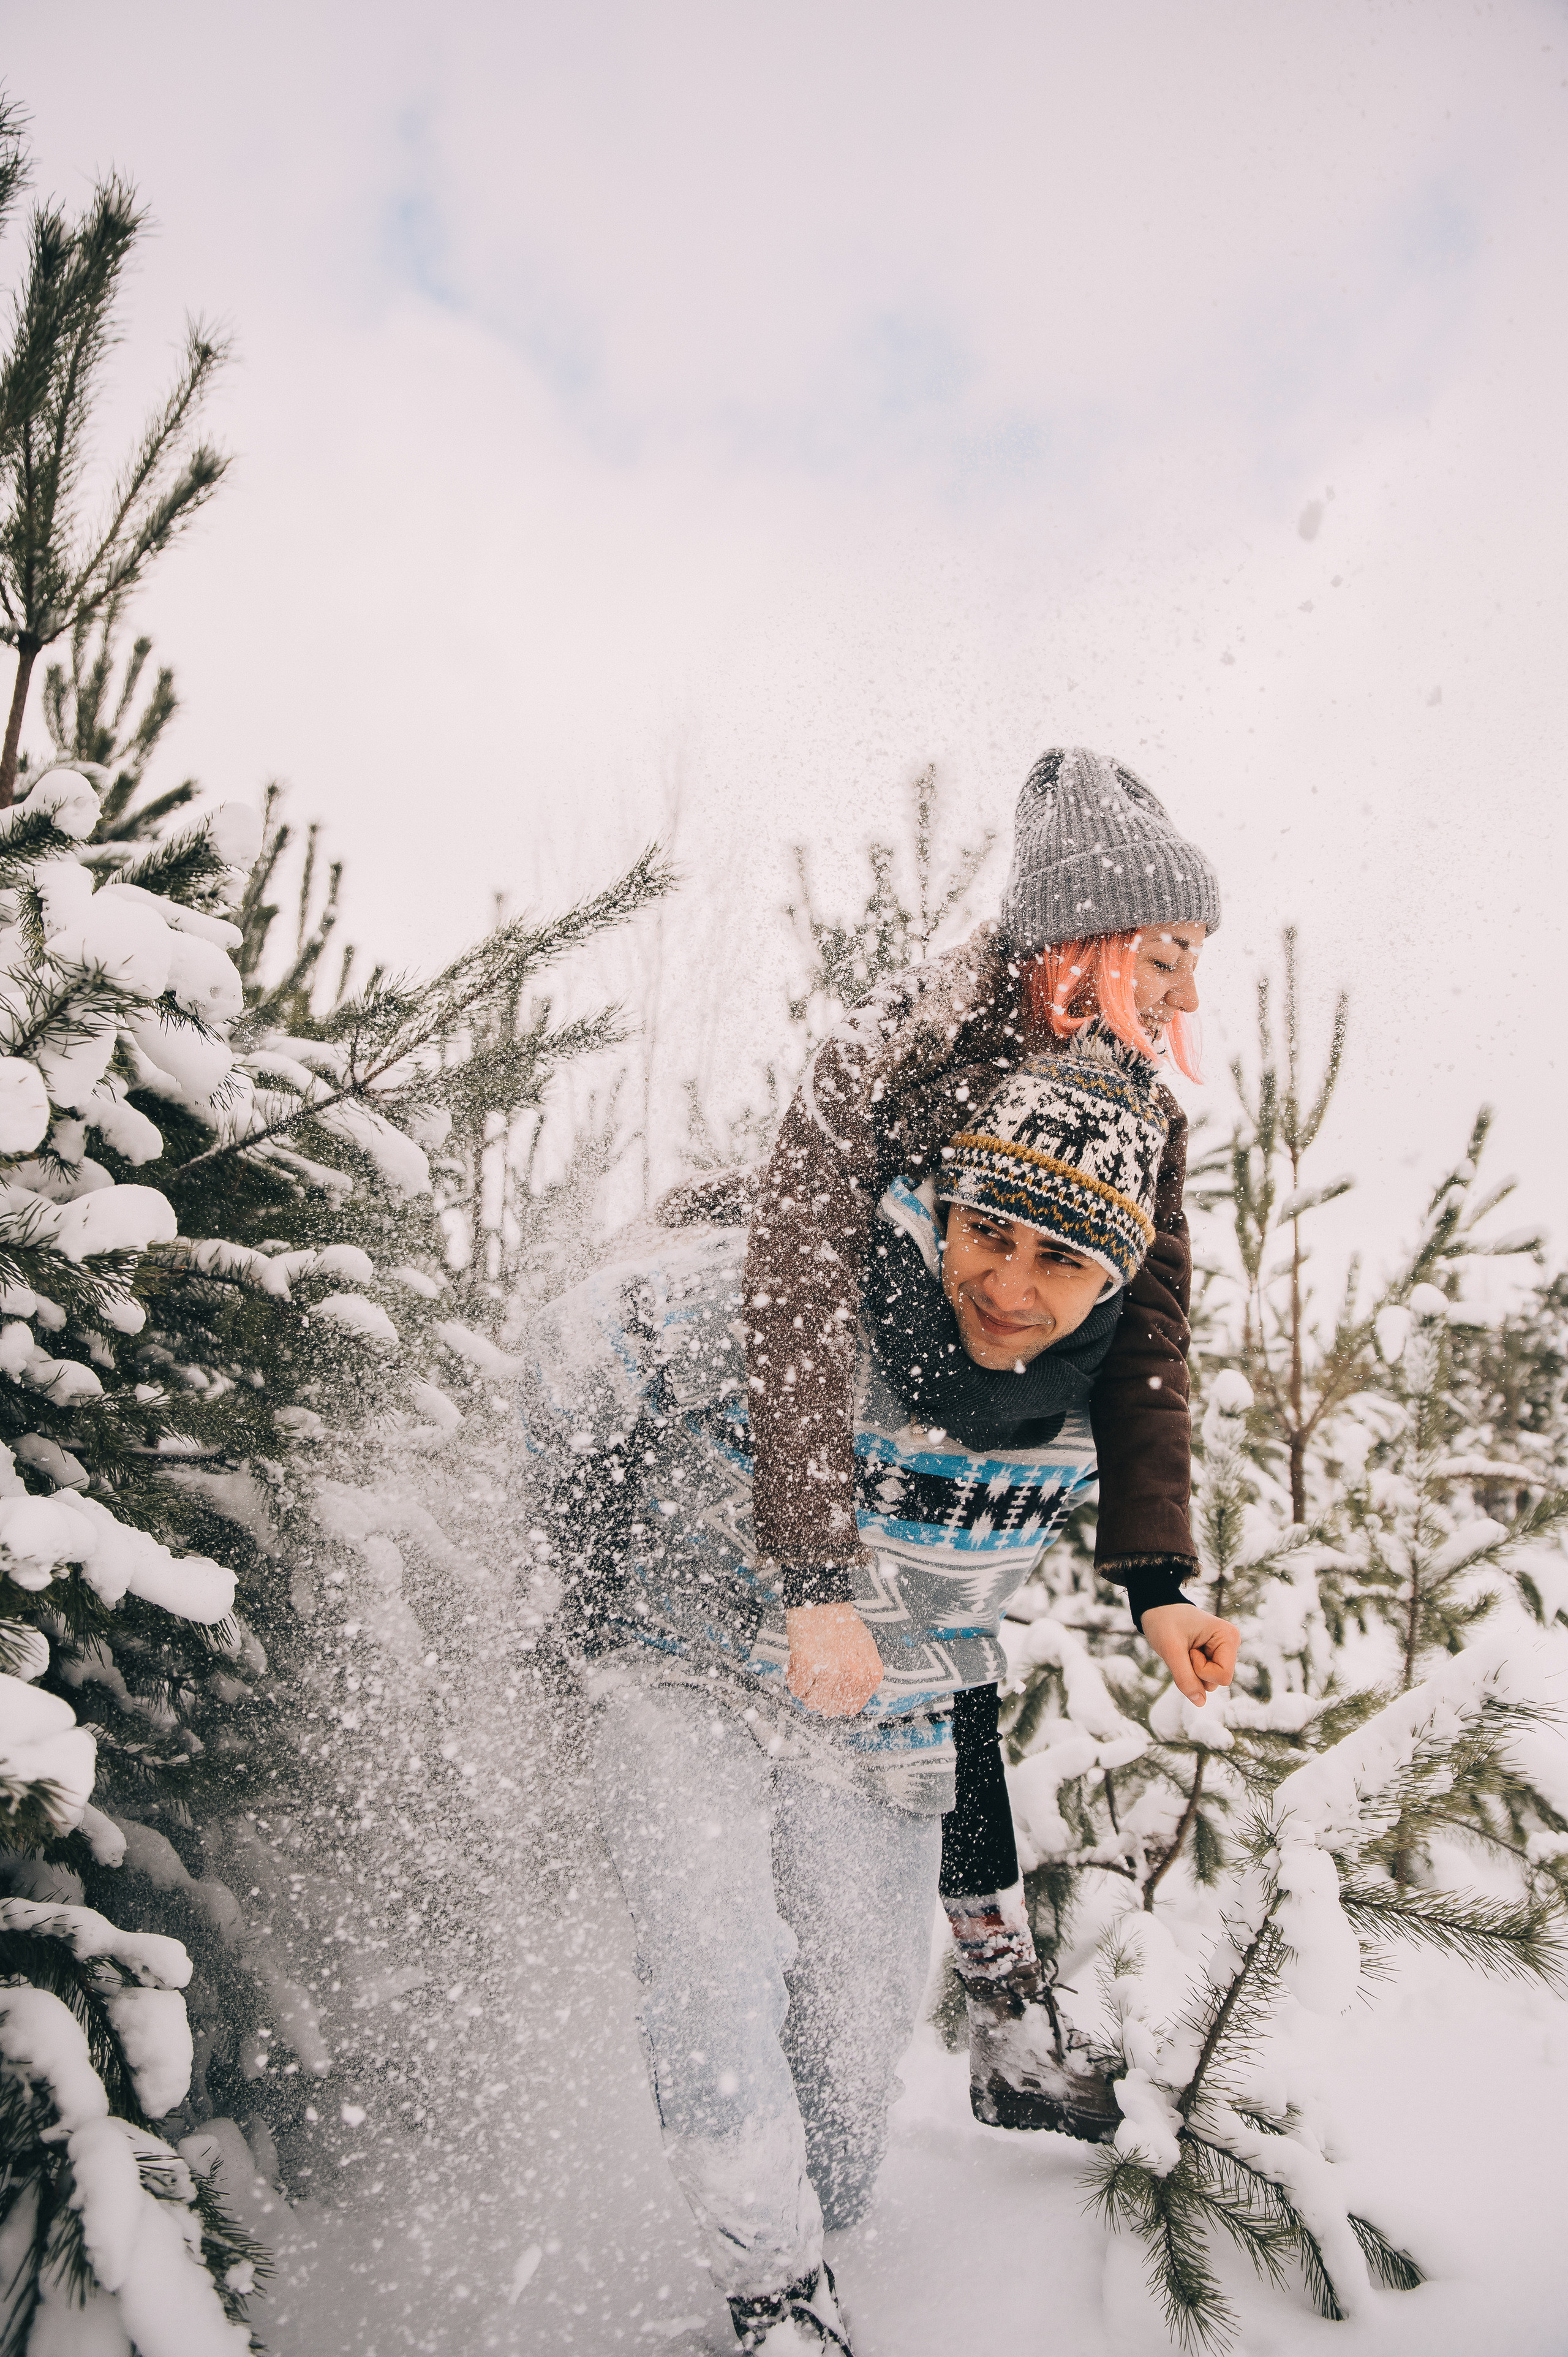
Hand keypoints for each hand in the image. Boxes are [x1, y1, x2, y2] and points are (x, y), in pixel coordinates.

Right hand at [785, 1603, 882, 1717]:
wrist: (822, 1597)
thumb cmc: (841, 1622)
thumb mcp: (865, 1650)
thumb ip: (861, 1678)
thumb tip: (848, 1707)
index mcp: (870, 1673)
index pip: (850, 1708)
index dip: (836, 1699)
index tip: (829, 1686)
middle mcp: (853, 1675)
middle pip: (830, 1709)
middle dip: (819, 1695)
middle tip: (816, 1674)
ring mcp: (830, 1670)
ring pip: (812, 1704)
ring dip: (806, 1689)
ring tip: (807, 1668)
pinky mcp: (807, 1664)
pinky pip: (796, 1689)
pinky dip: (793, 1677)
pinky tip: (798, 1661)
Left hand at [1140, 1602, 1239, 1706]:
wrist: (1158, 1608)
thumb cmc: (1164, 1622)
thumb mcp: (1171, 1651)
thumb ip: (1185, 1678)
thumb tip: (1200, 1703)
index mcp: (1228, 1636)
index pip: (1223, 1676)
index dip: (1201, 1672)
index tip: (1189, 1651)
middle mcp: (1231, 1643)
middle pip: (1218, 1681)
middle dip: (1196, 1672)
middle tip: (1184, 1649)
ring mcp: (1224, 1650)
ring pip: (1211, 1681)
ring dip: (1193, 1671)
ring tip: (1185, 1649)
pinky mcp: (1215, 1654)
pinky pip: (1205, 1675)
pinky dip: (1192, 1669)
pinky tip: (1187, 1652)